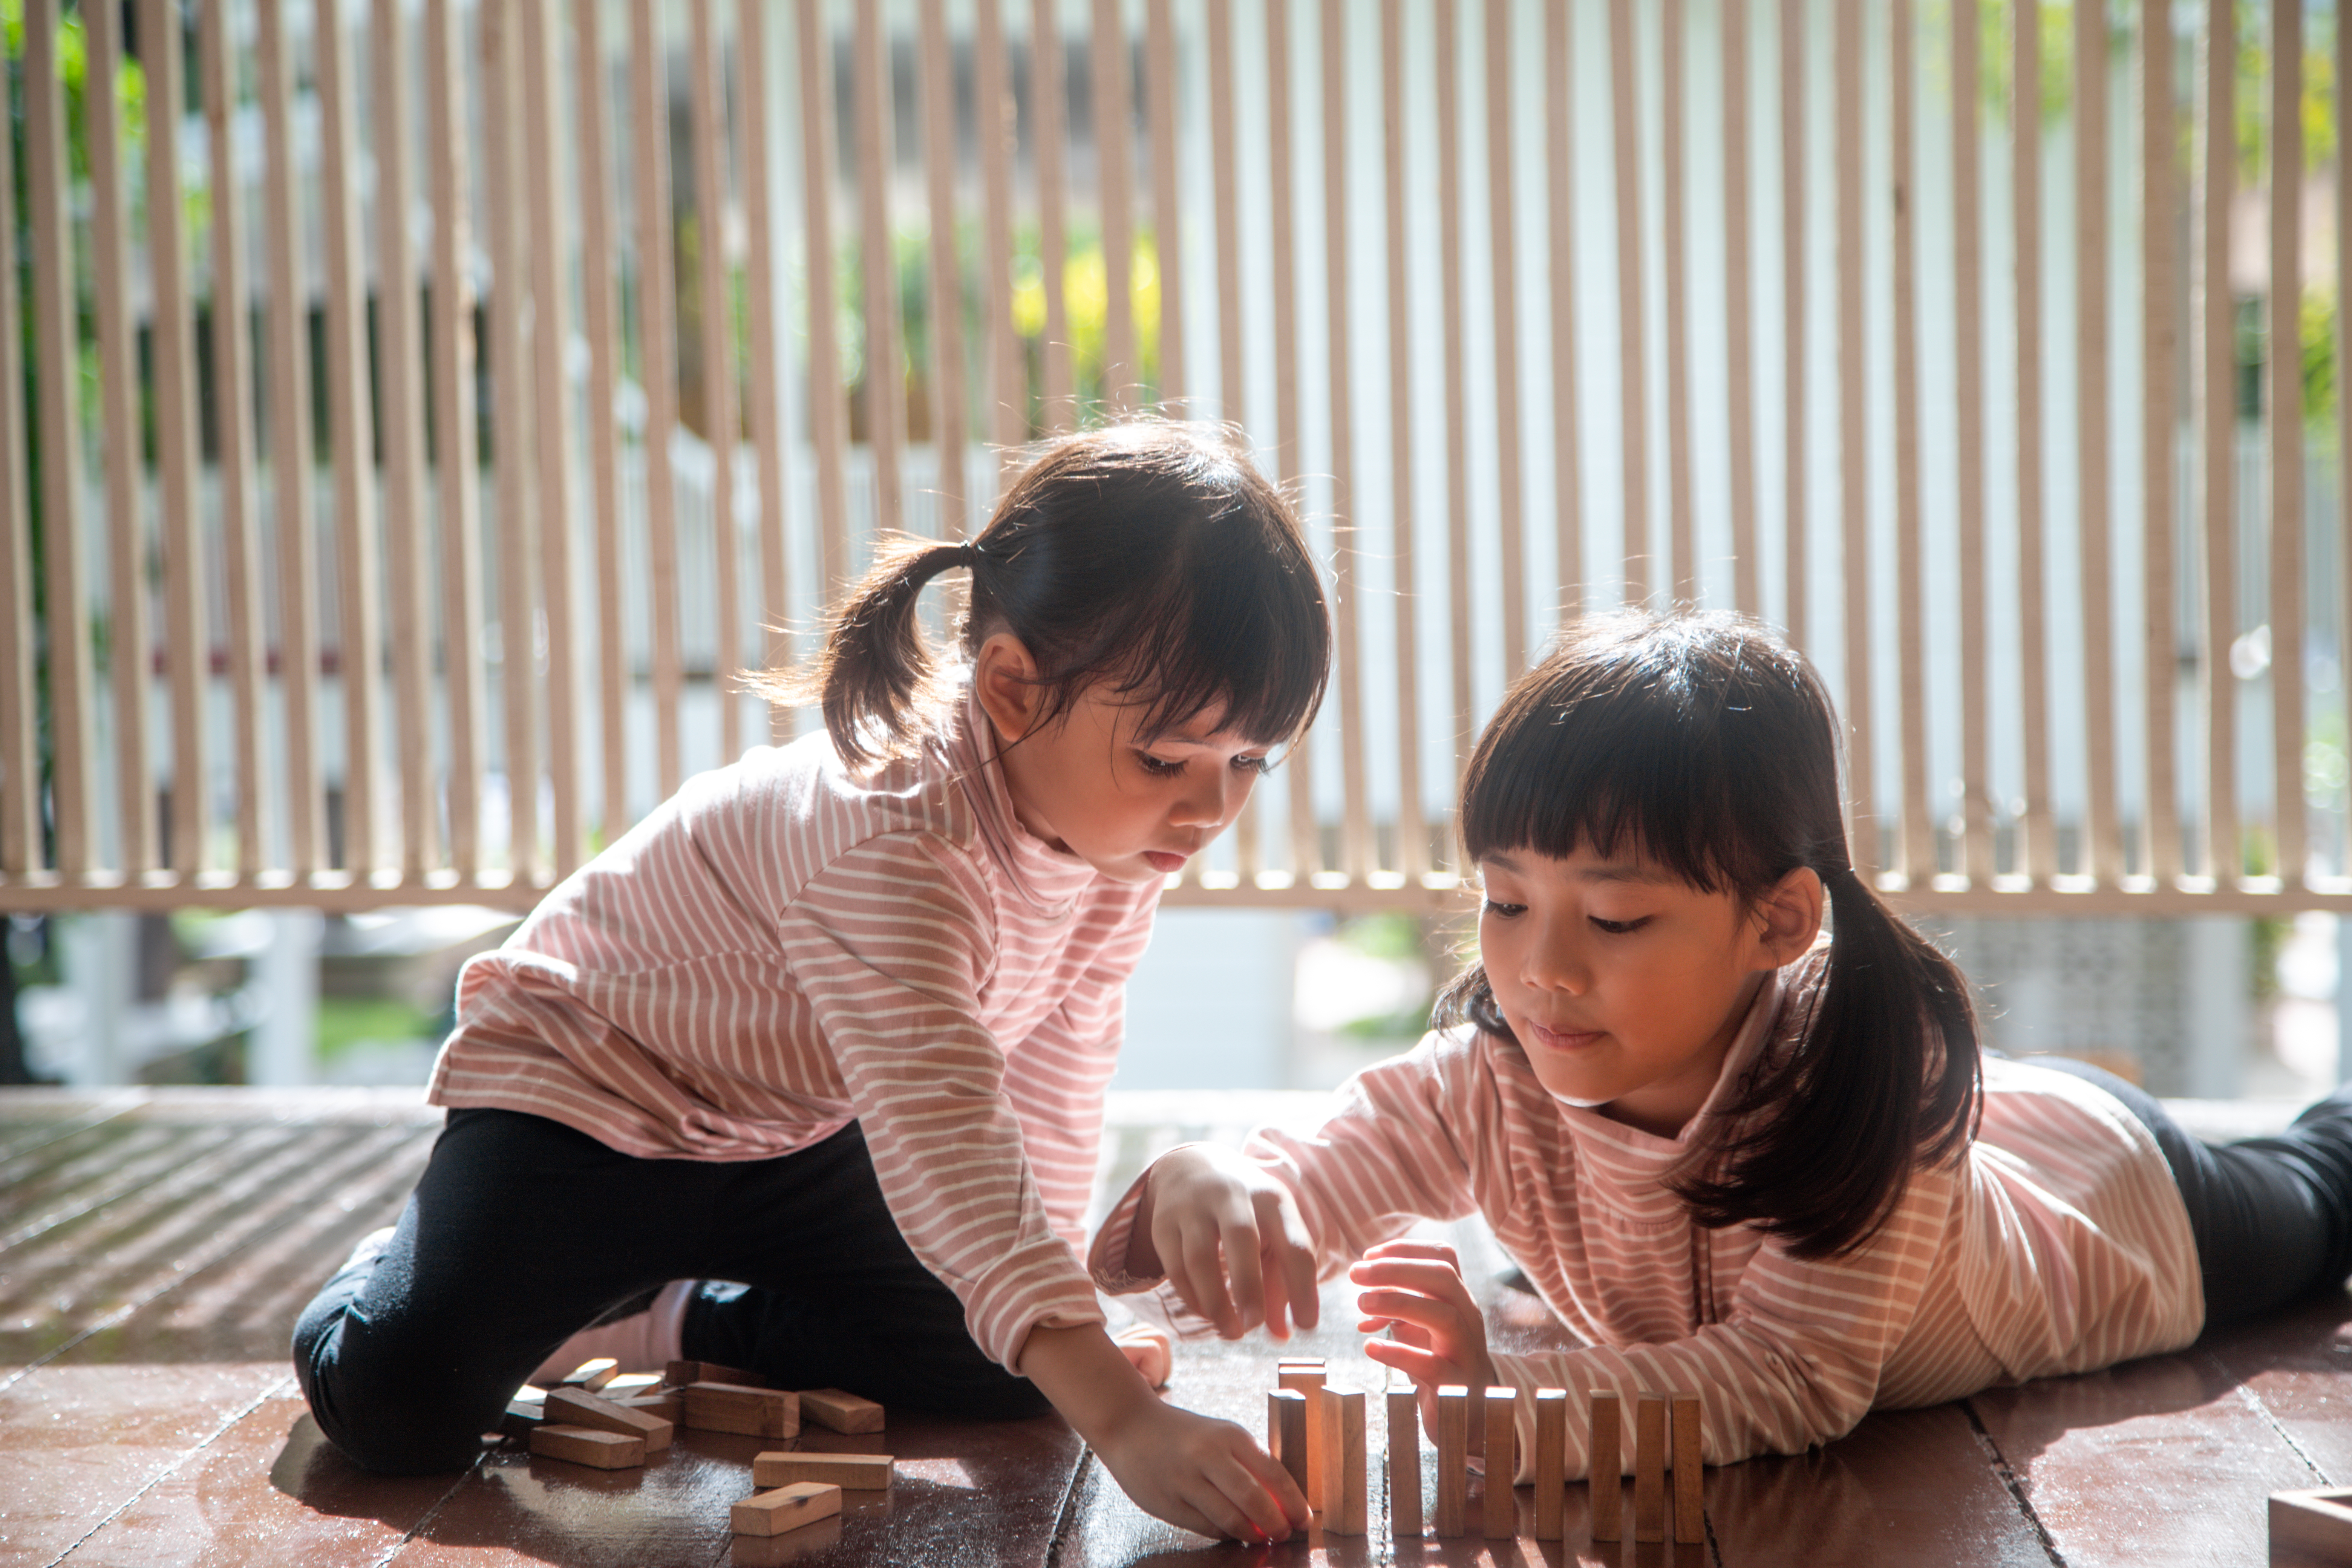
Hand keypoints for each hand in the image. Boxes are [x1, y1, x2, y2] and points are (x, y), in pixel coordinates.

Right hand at [1016, 1322, 1306, 1541]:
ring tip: (1259, 1536)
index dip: (1294, 1502)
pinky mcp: (1169, 1502)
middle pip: (1254, 1500)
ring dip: (1251, 1533)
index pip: (1274, 1473)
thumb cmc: (1183, 1434)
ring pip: (1230, 1519)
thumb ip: (1249, 1464)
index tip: (1304, 1519)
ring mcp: (1186, 1480)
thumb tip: (1283, 1501)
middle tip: (1284, 1534)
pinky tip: (1231, 1532)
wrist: (1130, 1426)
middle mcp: (1208, 1456)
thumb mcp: (1221, 1435)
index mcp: (1229, 1435)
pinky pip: (1206, 1527)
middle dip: (1275, 1524)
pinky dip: (1224, 1533)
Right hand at [1127, 1145, 1319, 1339]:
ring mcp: (1194, 1206)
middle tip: (1254, 1326)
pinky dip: (1192, 1296)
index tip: (1306, 1328)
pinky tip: (1207, 1314)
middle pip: (1243, 1238)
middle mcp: (1233, 1196)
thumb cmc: (1246, 1212)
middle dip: (1249, 1287)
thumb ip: (1279, 1285)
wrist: (1192, 1167)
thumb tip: (1281, 1336)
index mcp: (1272, 1200)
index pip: (1295, 1244)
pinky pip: (1175, 1266)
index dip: (1303, 1289)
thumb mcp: (1272, 1233)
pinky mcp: (1164, 1223)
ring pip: (1200, 1256)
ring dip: (1216, 1301)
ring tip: (1231, 1332)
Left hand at [1350, 1239, 1496, 1440]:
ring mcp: (1466, 1352)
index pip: (1443, 1257)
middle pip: (1444, 1278)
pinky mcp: (1457, 1385)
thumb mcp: (1417, 1327)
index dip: (1405, 1249)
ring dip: (1399, 1303)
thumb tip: (1364, 1294)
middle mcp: (1468, 1319)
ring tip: (1362, 1303)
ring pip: (1444, 1317)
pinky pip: (1432, 1365)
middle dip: (1397, 1269)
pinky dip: (1399, 1353)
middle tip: (1356, 1273)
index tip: (1368, 1255)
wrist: (1463, 1415)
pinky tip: (1370, 1348)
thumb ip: (1396, 1306)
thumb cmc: (1437, 1362)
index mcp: (1458, 1299)